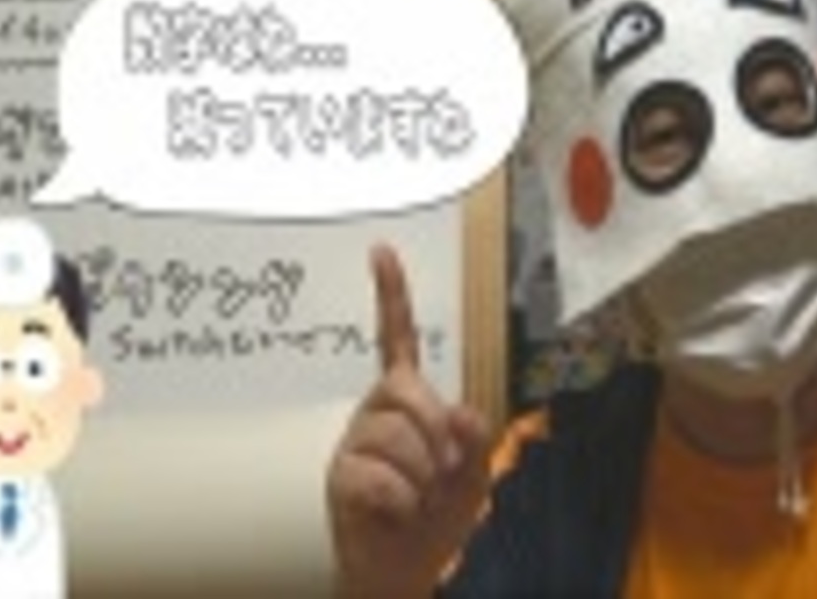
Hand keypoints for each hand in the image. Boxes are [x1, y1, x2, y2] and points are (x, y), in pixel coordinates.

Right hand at [328, 244, 490, 598]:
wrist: (405, 569)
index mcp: (406, 399)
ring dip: (425, 480)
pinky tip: (397, 513)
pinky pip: (382, 479)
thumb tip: (454, 411)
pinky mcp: (341, 476)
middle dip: (438, 439)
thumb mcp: (474, 469)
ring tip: (417, 499)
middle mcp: (375, 410)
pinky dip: (404, 504)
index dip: (391, 295)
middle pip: (410, 393)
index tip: (381, 249)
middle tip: (441, 473)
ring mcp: (354, 441)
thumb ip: (475, 432)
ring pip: (399, 438)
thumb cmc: (437, 515)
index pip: (397, 339)